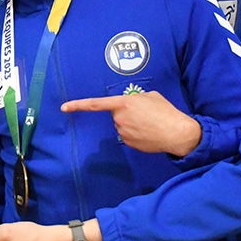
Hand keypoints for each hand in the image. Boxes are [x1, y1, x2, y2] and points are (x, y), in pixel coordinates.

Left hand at [61, 91, 200, 156]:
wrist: (177, 133)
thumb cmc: (165, 111)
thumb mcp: (151, 96)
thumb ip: (136, 98)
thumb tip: (131, 105)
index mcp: (123, 103)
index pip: (95, 104)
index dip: (78, 105)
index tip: (64, 107)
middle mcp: (119, 119)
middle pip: (115, 114)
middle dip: (126, 113)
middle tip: (144, 113)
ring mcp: (123, 133)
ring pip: (122, 126)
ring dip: (131, 124)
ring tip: (149, 123)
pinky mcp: (128, 144)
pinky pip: (128, 136)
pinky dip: (136, 134)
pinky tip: (149, 133)